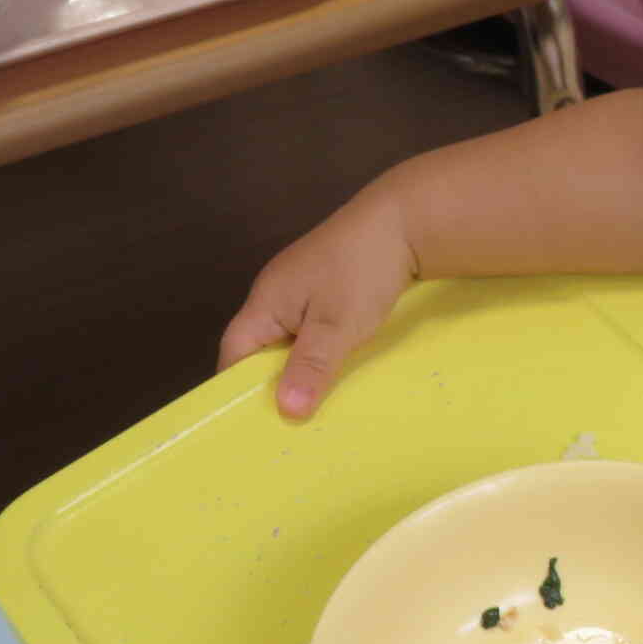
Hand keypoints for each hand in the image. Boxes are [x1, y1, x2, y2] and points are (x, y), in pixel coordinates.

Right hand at [217, 184, 418, 419]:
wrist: (408, 220)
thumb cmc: (365, 269)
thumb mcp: (337, 326)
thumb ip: (309, 367)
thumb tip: (285, 411)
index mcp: (265, 301)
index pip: (234, 352)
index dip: (238, 387)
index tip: (253, 422)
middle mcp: (277, 293)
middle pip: (260, 348)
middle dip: (273, 383)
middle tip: (290, 422)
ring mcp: (305, 288)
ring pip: (291, 340)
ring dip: (302, 367)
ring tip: (317, 405)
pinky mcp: (331, 286)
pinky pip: (315, 327)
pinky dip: (323, 350)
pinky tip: (341, 369)